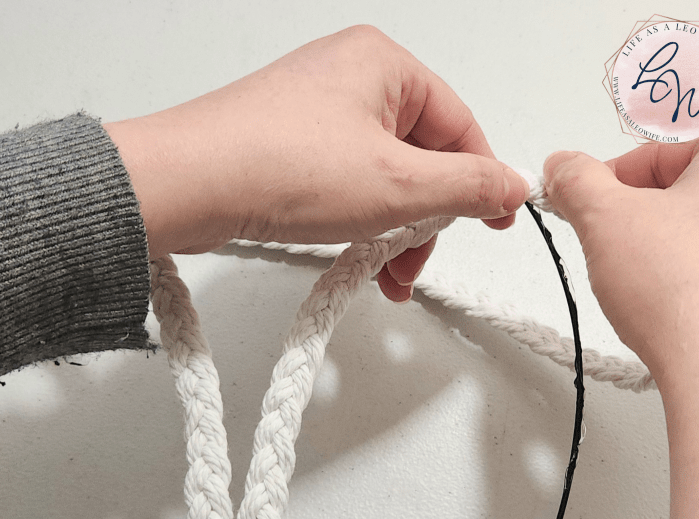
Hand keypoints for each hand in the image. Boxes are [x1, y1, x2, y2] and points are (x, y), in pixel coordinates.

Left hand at [104, 26, 528, 300]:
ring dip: (388, 231)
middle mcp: (347, 78)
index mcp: (384, 64)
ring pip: (378, 177)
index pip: (460, 125)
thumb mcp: (399, 186)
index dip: (482, 181)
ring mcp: (311, 112)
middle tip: (412, 265)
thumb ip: (468, 187)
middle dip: (423, 220)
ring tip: (380, 273)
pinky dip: (353, 222)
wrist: (187, 186)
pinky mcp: (281, 146)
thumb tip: (511, 186)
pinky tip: (349, 257)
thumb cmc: (281, 167)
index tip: (496, 224)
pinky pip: (340, 184)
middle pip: (418, 155)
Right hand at [544, 122, 698, 518]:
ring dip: (661, 247)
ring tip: (642, 279)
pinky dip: (689, 276)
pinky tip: (669, 301)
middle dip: (638, 215)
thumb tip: (564, 168)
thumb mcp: (603, 217)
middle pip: (683, 187)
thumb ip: (575, 180)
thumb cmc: (684, 291)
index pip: (660, 151)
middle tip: (611, 243)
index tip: (585, 204)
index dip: (610, 180)